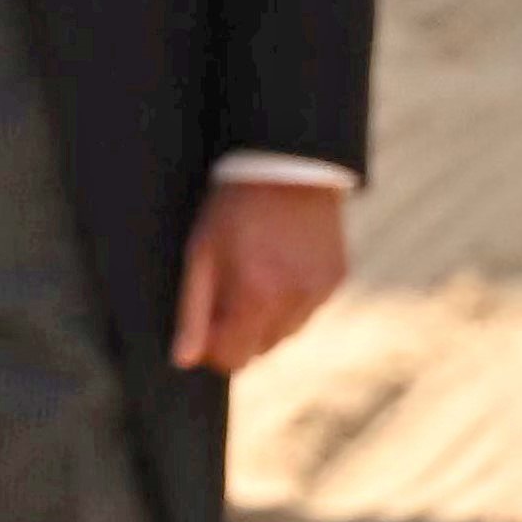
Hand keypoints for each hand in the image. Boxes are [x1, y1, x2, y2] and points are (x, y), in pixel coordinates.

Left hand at [173, 170, 349, 370]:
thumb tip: (185, 360)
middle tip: (229, 289)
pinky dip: (292, 299)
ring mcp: (319, 293)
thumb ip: (193, 310)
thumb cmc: (234, 205)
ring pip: (285, 333)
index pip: (234, 360)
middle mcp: (293, 301)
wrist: (288, 162)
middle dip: (240, 330)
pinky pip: (307, 311)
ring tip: (258, 271)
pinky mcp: (335, 281)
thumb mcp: (201, 252)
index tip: (205, 325)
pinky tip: (282, 263)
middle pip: (259, 350)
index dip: (214, 347)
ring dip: (267, 317)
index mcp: (256, 296)